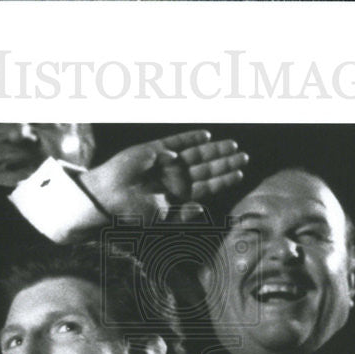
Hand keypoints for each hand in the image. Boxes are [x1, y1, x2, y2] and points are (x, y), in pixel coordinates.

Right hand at [79, 130, 247, 222]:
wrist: (109, 197)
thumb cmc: (134, 212)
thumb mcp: (162, 218)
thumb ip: (183, 213)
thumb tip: (203, 209)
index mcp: (180, 195)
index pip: (208, 186)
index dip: (224, 179)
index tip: (240, 174)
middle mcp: (176, 178)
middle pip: (207, 168)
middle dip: (225, 162)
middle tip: (244, 156)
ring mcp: (167, 163)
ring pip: (197, 154)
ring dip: (214, 150)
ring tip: (233, 145)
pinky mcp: (155, 150)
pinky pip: (177, 142)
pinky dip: (191, 138)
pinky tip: (207, 136)